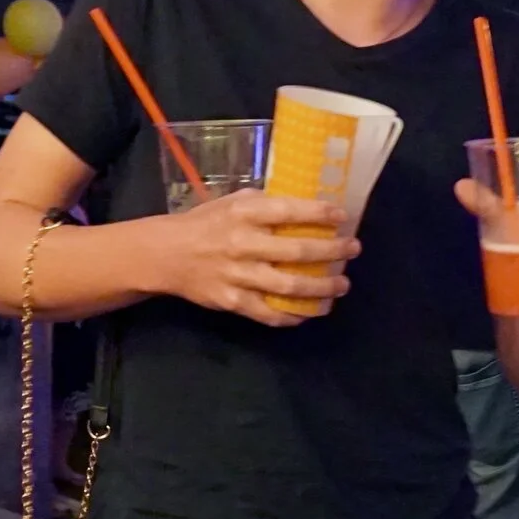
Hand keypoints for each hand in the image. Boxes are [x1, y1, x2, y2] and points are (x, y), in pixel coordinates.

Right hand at [146, 189, 358, 325]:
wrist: (165, 255)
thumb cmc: (204, 223)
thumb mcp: (231, 202)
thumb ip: (264, 203)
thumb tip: (304, 202)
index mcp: (243, 214)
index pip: (288, 211)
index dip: (319, 213)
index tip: (342, 216)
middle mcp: (243, 243)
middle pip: (297, 250)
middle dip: (332, 251)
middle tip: (353, 250)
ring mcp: (238, 275)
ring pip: (288, 285)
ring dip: (320, 288)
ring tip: (342, 286)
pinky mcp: (232, 301)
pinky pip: (268, 312)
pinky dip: (292, 316)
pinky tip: (309, 313)